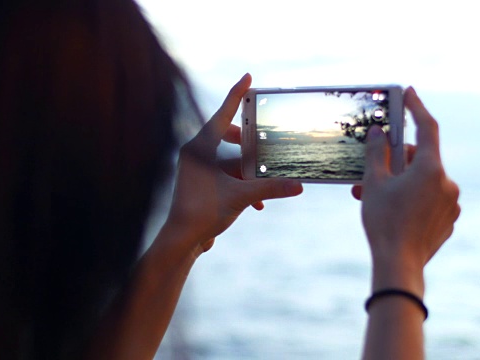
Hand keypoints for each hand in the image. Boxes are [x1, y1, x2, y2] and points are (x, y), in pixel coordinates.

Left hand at [164, 73, 302, 254]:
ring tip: (264, 179)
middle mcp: (195, 153)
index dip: (237, 94)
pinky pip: (223, 172)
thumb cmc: (202, 213)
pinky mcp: (199, 181)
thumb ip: (270, 187)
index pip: (222, 114)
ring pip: (226, 156)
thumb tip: (299, 185)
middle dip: (247, 140)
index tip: (248, 77)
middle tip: (263, 140)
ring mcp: (196, 167)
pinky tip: (257, 202)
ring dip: (247, 167)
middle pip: (225, 133)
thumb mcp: (241, 197)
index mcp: (200, 147)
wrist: (181, 239)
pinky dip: (240, 180)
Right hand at [352, 87, 460, 292]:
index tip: (408, 93)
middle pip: (421, 158)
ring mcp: (450, 203)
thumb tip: (378, 133)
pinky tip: (393, 211)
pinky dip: (412, 198)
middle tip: (373, 170)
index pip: (427, 127)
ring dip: (400, 182)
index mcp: (431, 169)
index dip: (416, 107)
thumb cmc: (384, 222)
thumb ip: (376, 153)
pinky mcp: (448, 220)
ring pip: (423, 181)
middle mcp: (447, 182)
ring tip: (375, 196)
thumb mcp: (373, 183)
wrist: (399, 264)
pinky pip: (429, 200)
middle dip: (397, 160)